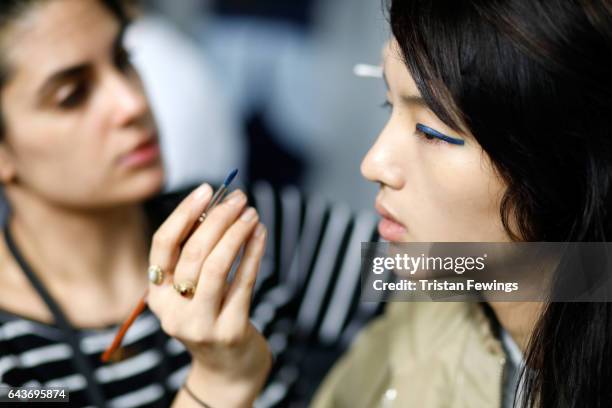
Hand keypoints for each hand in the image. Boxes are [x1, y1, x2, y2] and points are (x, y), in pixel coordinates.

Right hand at [146, 184, 270, 405]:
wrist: (227, 369)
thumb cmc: (211, 315)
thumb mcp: (192, 290)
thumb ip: (196, 254)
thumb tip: (217, 206)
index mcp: (157, 294)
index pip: (162, 245)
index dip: (184, 214)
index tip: (206, 189)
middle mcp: (172, 311)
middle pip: (193, 253)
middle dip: (218, 219)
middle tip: (239, 197)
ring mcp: (200, 324)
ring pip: (217, 267)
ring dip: (236, 233)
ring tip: (252, 213)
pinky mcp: (229, 331)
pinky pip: (244, 282)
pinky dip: (253, 253)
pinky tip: (261, 233)